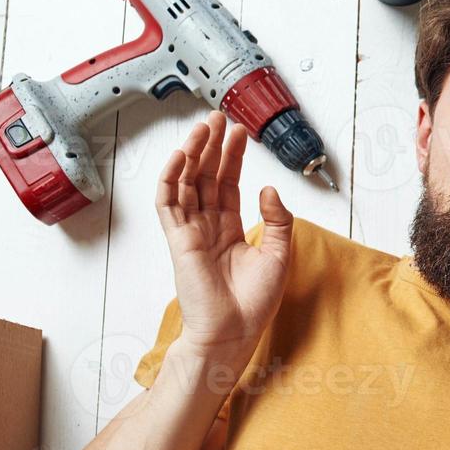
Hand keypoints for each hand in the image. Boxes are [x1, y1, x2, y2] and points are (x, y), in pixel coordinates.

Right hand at [155, 110, 293, 366]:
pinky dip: (171, 179)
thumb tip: (268, 188)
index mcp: (230, 230)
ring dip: (193, 153)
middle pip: (206, 177)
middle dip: (212, 146)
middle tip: (218, 116)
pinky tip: (180, 156)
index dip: (232, 157)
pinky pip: (169, 204)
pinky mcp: (179, 241)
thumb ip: (278, 220)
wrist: (235, 332)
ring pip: (187, 183)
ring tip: (203, 126)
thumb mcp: (280, 254)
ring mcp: (191, 232)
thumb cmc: (255, 302)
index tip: (239, 132)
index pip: (228, 184)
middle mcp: (208, 227)